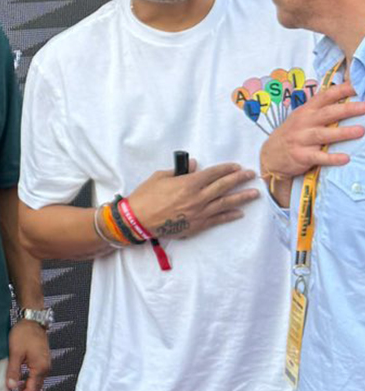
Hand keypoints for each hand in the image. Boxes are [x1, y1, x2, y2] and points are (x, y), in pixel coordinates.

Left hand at [7, 320, 51, 390]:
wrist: (33, 320)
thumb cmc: (24, 334)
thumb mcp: (15, 353)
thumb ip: (14, 371)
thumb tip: (11, 387)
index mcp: (40, 368)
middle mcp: (46, 368)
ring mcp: (45, 365)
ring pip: (37, 385)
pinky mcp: (42, 361)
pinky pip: (37, 378)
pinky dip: (29, 385)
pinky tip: (20, 386)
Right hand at [124, 159, 260, 239]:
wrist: (137, 220)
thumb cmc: (145, 196)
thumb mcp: (160, 177)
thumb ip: (180, 171)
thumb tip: (194, 165)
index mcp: (189, 183)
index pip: (214, 173)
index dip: (227, 168)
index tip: (236, 166)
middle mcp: (198, 197)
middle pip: (224, 186)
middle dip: (240, 179)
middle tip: (251, 175)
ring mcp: (199, 212)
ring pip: (225, 203)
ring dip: (242, 197)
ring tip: (254, 194)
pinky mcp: (196, 225)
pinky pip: (217, 219)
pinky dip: (229, 215)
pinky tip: (239, 212)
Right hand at [260, 85, 364, 206]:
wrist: (269, 156)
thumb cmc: (292, 134)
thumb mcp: (301, 117)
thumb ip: (320, 109)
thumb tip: (347, 98)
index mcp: (306, 111)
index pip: (325, 96)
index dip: (342, 90)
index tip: (358, 86)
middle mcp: (303, 123)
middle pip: (327, 114)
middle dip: (347, 110)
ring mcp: (301, 140)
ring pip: (323, 135)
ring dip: (342, 133)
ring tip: (360, 131)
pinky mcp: (301, 156)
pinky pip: (318, 157)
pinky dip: (331, 158)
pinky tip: (345, 158)